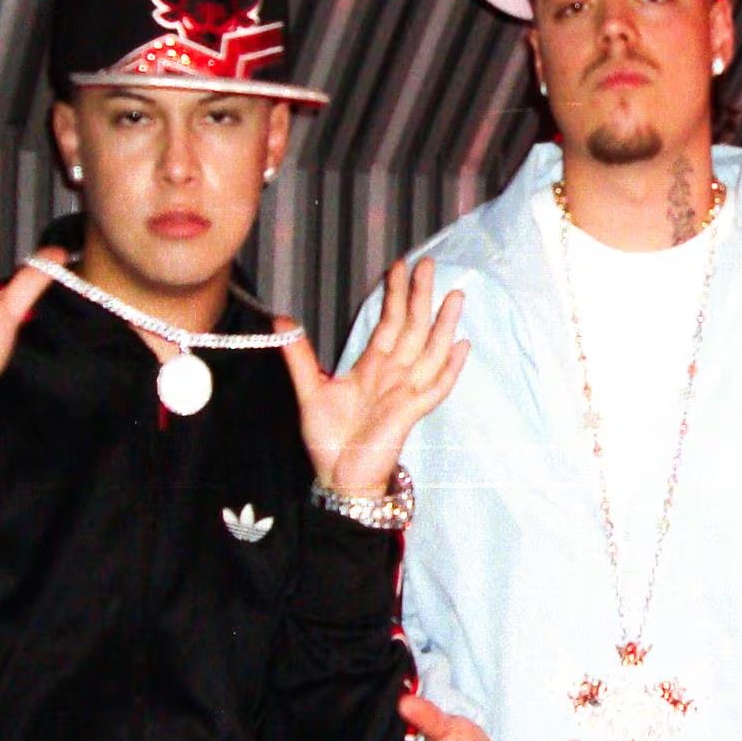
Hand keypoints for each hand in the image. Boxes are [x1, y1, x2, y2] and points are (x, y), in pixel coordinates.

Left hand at [279, 257, 467, 495]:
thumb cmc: (330, 439)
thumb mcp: (310, 390)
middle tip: (428, 264)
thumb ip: (299, 356)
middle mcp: (394, 375)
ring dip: (443, 324)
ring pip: (430, 351)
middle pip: (412, 328)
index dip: (395, 296)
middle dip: (420, 296)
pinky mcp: (411, 412)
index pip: (389, 323)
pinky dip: (450, 368)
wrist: (337, 477)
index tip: (399, 268)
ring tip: (455, 296)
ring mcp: (406, 392)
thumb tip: (280, 321)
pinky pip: (436, 388)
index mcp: (373, 367)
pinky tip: (461, 346)